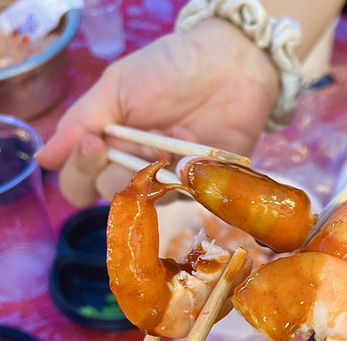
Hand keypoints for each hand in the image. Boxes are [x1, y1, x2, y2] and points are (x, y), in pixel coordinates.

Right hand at [36, 18, 278, 207]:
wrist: (230, 64)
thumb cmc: (170, 69)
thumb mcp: (117, 87)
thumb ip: (82, 122)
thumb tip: (45, 160)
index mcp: (107, 146)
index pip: (79, 183)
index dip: (81, 171)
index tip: (95, 144)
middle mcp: (135, 169)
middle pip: (112, 194)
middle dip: (127, 165)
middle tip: (149, 138)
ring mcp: (170, 181)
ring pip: (150, 199)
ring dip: (160, 167)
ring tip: (178, 133)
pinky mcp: (204, 186)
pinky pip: (189, 197)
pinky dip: (189, 171)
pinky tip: (197, 143)